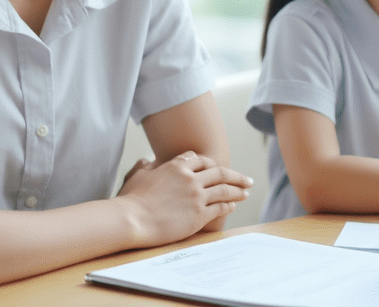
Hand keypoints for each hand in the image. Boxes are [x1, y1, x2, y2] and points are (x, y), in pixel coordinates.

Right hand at [118, 151, 251, 246]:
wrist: (133, 219)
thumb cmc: (131, 200)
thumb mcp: (137, 176)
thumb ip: (145, 167)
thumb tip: (147, 161)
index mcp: (176, 167)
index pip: (199, 159)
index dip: (210, 164)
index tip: (216, 167)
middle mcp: (190, 178)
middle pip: (219, 172)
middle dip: (235, 175)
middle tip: (246, 179)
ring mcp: (196, 196)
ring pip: (224, 189)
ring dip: (238, 190)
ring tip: (246, 191)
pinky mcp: (199, 215)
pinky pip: (220, 207)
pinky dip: (229, 205)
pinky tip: (233, 206)